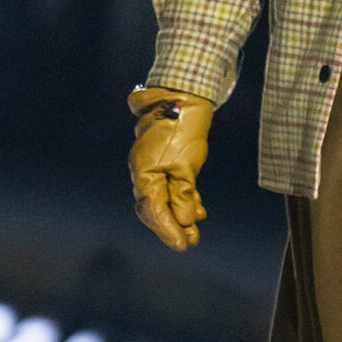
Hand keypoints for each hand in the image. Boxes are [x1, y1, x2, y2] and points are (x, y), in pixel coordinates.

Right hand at [127, 87, 213, 250]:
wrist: (182, 96)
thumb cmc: (183, 126)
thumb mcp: (186, 164)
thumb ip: (183, 194)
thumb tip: (183, 221)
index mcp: (145, 173)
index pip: (153, 209)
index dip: (168, 229)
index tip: (182, 244)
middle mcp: (144, 172)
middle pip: (154, 208)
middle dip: (171, 227)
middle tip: (187, 243)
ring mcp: (153, 166)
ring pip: (163, 199)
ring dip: (179, 216)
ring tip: (194, 233)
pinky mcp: (165, 161)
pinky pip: (170, 188)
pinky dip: (183, 201)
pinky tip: (197, 211)